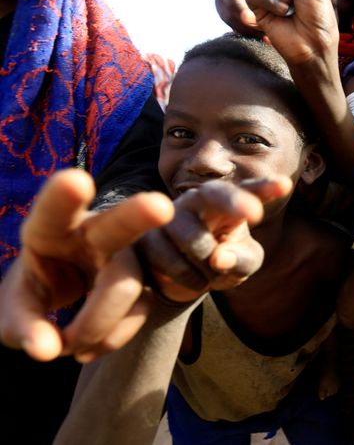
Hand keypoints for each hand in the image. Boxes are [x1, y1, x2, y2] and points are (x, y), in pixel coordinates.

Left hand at [0, 169, 173, 362]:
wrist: (61, 301)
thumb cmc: (35, 291)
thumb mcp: (15, 309)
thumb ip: (24, 326)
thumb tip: (49, 352)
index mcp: (51, 228)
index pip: (53, 209)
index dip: (64, 194)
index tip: (75, 180)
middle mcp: (95, 233)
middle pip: (118, 223)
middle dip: (139, 213)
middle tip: (160, 207)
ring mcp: (126, 255)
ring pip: (126, 285)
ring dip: (97, 325)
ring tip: (68, 348)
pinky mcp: (147, 282)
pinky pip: (138, 311)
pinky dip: (111, 338)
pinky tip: (88, 348)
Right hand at [137, 177, 292, 302]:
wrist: (178, 280)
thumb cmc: (218, 263)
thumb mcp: (242, 265)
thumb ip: (241, 260)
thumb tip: (218, 258)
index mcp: (228, 203)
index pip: (249, 190)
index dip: (265, 187)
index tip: (285, 186)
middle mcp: (197, 200)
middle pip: (215, 193)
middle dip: (235, 201)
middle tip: (254, 214)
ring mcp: (168, 215)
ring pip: (193, 238)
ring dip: (208, 266)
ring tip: (211, 274)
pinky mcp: (146, 237)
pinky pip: (170, 260)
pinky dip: (188, 278)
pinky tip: (193, 280)